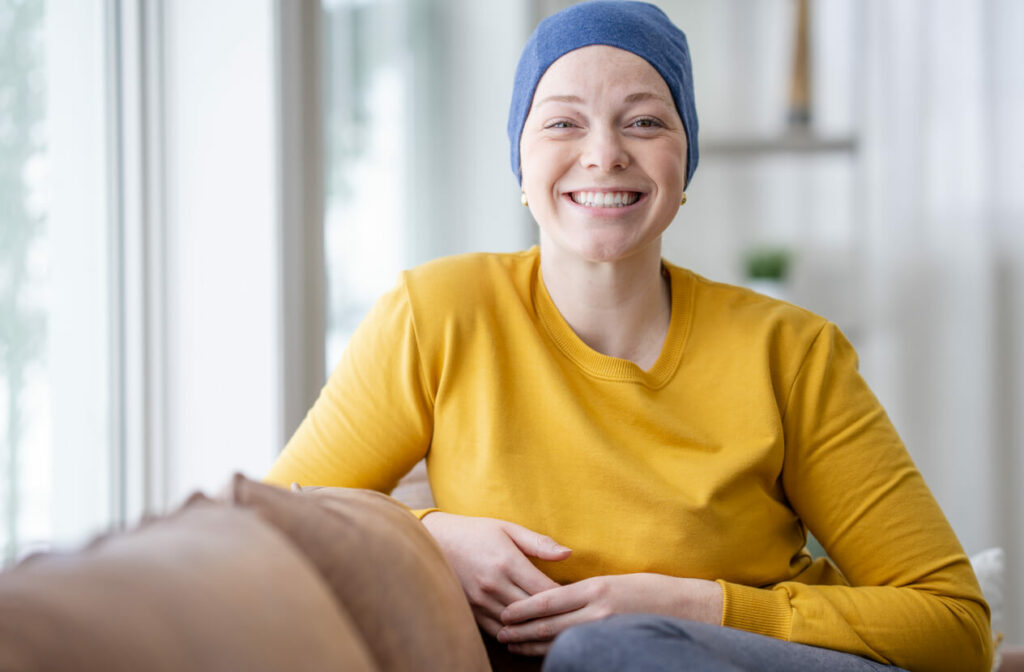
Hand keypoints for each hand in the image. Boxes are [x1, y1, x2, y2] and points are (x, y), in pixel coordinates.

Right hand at [420, 511, 571, 635]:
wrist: (437, 540)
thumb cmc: (478, 532)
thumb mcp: (509, 529)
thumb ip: (539, 543)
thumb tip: (568, 554)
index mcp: (507, 562)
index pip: (545, 591)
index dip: (565, 597)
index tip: (577, 597)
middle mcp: (494, 584)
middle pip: (534, 611)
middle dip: (556, 615)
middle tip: (574, 617)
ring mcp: (481, 601)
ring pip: (518, 625)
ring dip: (537, 628)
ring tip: (556, 627)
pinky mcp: (472, 611)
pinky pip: (499, 631)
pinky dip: (516, 634)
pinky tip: (528, 631)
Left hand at [497, 573, 723, 655]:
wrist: (684, 607)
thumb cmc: (647, 588)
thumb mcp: (612, 580)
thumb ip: (583, 590)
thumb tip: (551, 598)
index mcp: (595, 588)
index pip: (549, 600)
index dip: (524, 610)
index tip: (506, 614)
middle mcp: (598, 611)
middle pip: (550, 625)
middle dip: (522, 630)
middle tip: (501, 633)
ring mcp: (606, 631)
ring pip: (560, 642)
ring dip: (533, 645)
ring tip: (513, 644)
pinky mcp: (613, 643)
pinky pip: (578, 651)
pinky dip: (556, 654)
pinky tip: (542, 655)